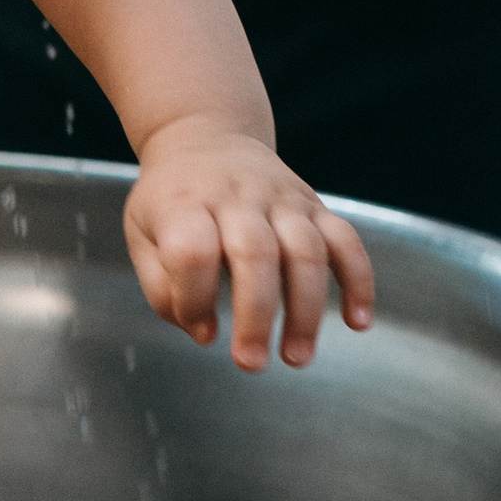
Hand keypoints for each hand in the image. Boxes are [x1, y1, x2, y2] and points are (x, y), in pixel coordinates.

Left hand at [123, 117, 375, 370]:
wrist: (203, 137)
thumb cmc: (169, 200)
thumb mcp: (142, 233)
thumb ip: (161, 288)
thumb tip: (204, 332)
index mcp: (184, 204)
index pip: (191, 250)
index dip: (193, 296)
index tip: (197, 323)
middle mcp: (236, 197)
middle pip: (254, 253)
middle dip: (256, 316)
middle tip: (251, 364)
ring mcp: (280, 198)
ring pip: (306, 250)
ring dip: (306, 310)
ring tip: (296, 357)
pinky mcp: (314, 204)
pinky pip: (347, 240)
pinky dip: (358, 280)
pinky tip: (357, 321)